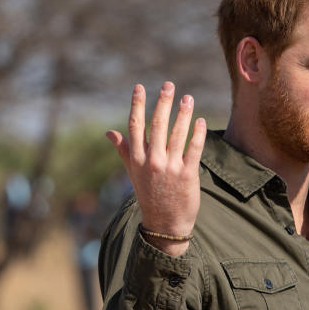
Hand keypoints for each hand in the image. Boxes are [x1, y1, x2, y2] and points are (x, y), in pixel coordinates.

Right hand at [106, 82, 206, 255]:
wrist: (164, 224)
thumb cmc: (148, 194)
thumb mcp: (132, 172)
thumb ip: (123, 149)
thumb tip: (108, 132)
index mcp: (136, 158)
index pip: (135, 125)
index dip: (137, 104)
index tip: (140, 87)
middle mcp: (151, 161)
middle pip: (157, 125)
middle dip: (163, 102)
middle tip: (169, 85)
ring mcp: (169, 168)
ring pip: (177, 134)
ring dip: (183, 114)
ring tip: (188, 98)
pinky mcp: (187, 175)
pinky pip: (193, 149)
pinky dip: (197, 134)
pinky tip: (200, 121)